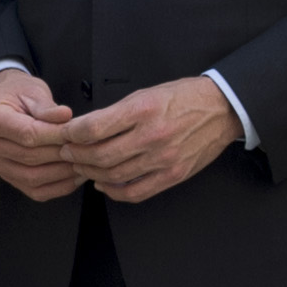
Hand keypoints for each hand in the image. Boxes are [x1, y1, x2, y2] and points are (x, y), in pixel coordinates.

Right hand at [0, 67, 84, 203]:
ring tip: (84, 162)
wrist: (4, 103)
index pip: (27, 133)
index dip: (56, 135)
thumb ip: (47, 106)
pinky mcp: (8, 177)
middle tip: (87, 149)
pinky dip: (58, 187)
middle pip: (30, 157)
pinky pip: (35, 191)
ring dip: (62, 173)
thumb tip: (65, 116)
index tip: (77, 132)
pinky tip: (74, 176)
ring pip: (32, 177)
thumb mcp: (32, 90)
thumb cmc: (18, 94)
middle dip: (62, 153)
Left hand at [63, 76, 242, 204]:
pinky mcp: (173, 175)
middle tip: (67, 152)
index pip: (94, 128)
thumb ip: (116, 113)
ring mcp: (164, 159)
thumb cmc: (182, 97)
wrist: (221, 109)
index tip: (64, 134)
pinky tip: (104, 184)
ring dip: (91, 173)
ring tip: (82, 166)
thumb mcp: (146, 94)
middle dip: (76, 155)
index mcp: (143, 110)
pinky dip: (114, 192)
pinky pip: (136, 192)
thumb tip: (84, 129)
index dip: (72, 134)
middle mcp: (153, 136)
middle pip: (100, 155)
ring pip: (114, 175)